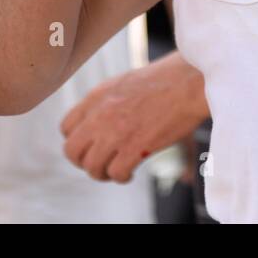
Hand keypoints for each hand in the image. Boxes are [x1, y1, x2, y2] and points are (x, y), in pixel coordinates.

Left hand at [61, 53, 208, 182]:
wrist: (192, 81)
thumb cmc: (167, 80)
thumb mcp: (125, 82)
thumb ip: (106, 101)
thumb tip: (99, 123)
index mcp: (97, 96)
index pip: (66, 128)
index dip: (78, 141)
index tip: (93, 145)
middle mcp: (101, 114)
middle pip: (72, 151)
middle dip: (84, 162)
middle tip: (101, 163)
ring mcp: (116, 131)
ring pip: (91, 166)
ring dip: (102, 173)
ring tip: (117, 170)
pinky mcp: (135, 146)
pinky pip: (115, 173)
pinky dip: (121, 177)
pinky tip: (131, 172)